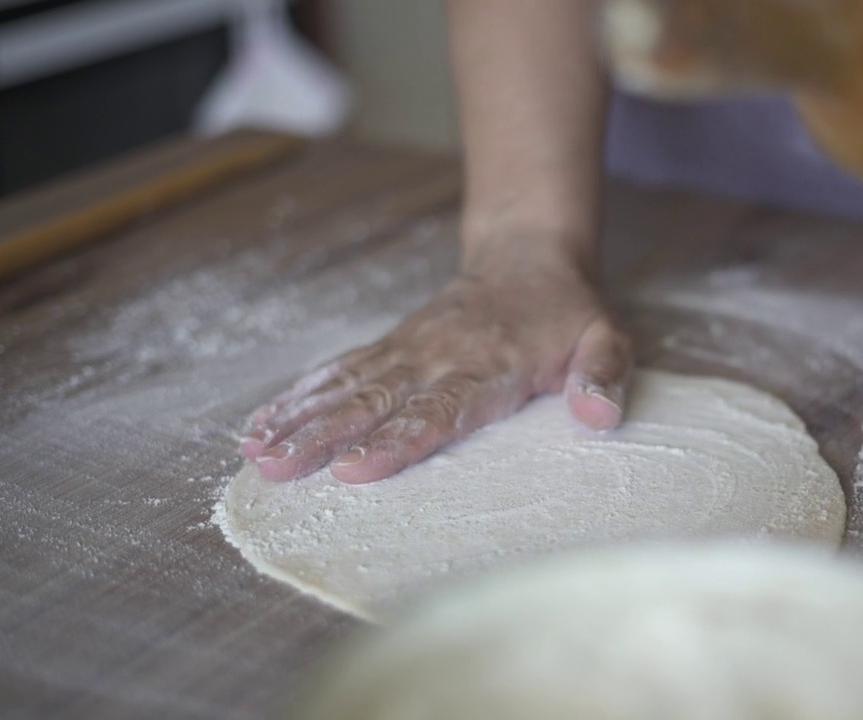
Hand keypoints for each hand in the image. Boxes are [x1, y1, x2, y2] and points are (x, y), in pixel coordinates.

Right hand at [238, 259, 631, 483]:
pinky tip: (262, 423)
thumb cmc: (569, 313)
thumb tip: (598, 416)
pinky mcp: (391, 345)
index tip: (353, 469)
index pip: (437, 410)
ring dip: (299, 419)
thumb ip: (603, 376)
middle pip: (375, 401)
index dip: (395, 441)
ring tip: (256, 453)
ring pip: (347, 386)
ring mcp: (409, 348)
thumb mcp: (606, 340)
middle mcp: (439, 356)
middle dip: (323, 436)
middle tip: (278, 468)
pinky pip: (339, 370)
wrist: (529, 255)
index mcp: (489, 366)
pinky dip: (299, 396)